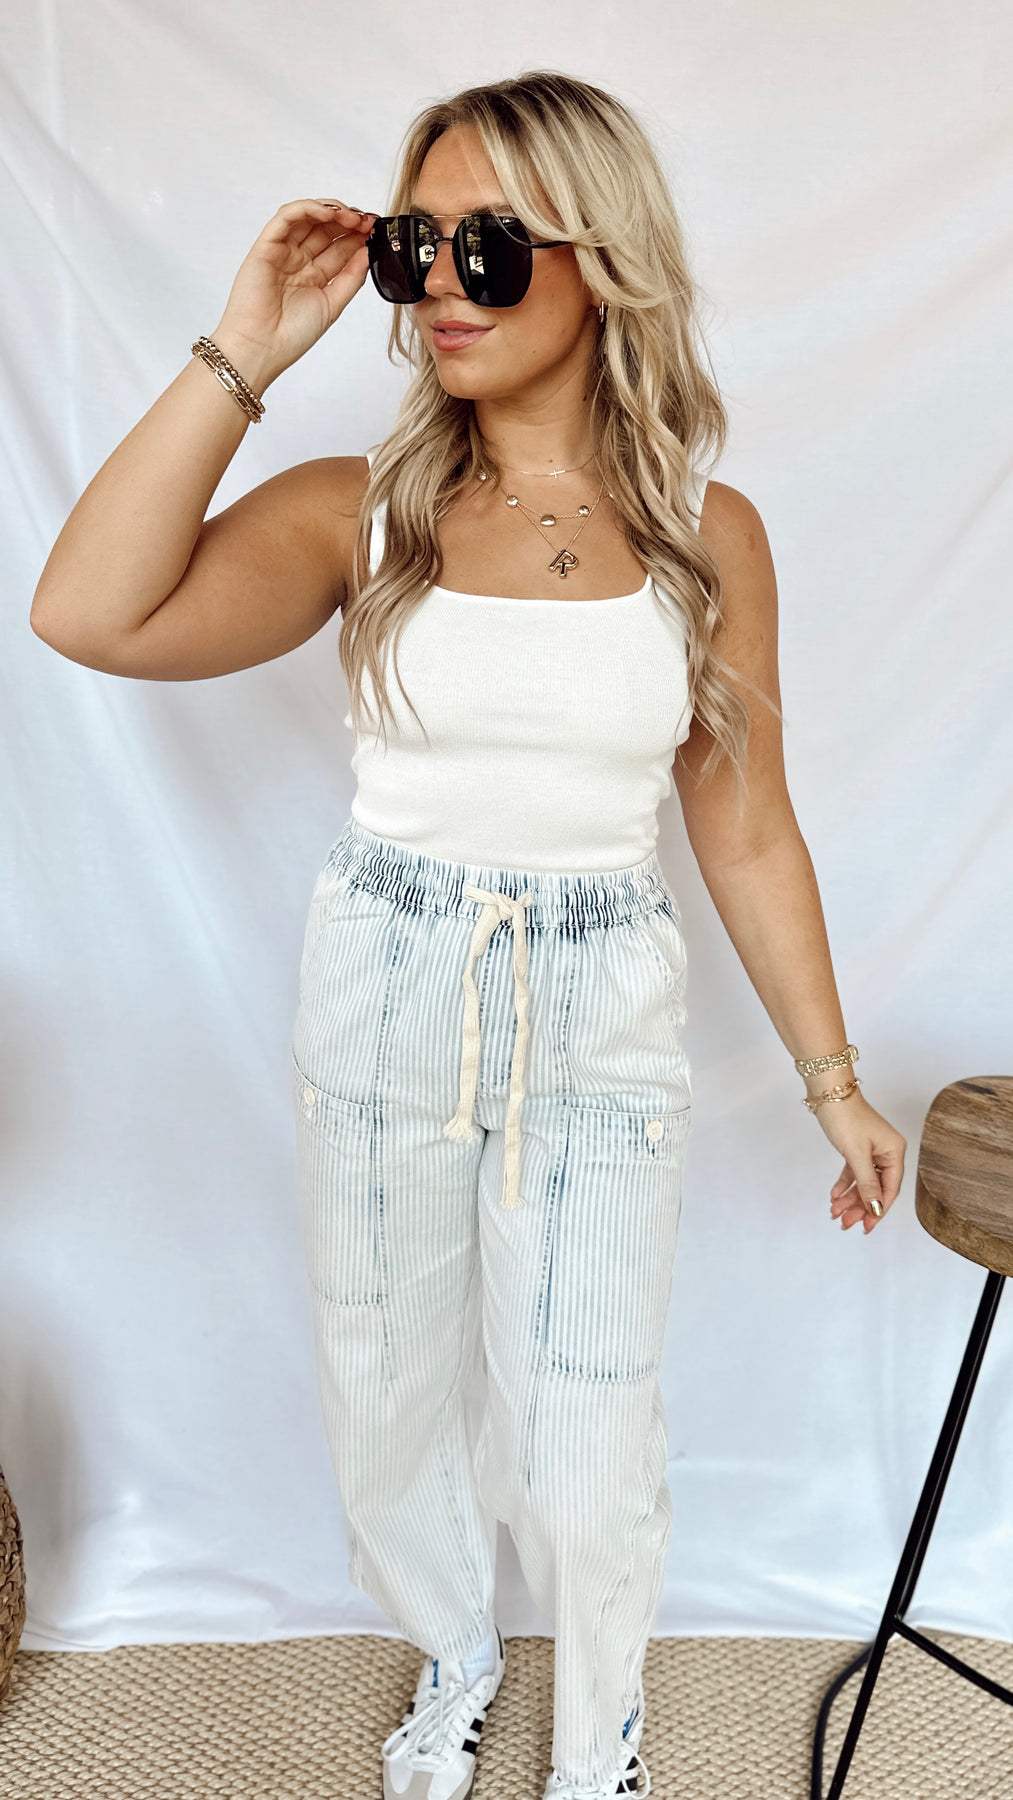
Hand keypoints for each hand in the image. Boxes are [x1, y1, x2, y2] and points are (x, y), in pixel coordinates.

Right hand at [209, 197, 378, 389]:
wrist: (263, 347)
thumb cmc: (292, 334)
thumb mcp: (333, 304)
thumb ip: (351, 277)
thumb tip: (369, 252)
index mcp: (314, 275)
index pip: (339, 247)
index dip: (358, 236)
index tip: (377, 231)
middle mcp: (299, 260)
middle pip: (326, 229)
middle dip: (349, 221)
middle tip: (368, 221)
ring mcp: (283, 251)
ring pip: (308, 218)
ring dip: (332, 211)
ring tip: (352, 217)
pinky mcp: (266, 245)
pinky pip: (286, 217)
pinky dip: (307, 209)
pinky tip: (327, 213)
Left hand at [818, 1092, 905, 1233]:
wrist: (828, 1093)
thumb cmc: (846, 1117)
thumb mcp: (856, 1154)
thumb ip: (867, 1183)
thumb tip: (876, 1208)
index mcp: (894, 1152)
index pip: (890, 1188)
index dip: (878, 1209)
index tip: (867, 1226)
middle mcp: (887, 1152)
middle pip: (876, 1188)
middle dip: (860, 1206)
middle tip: (846, 1223)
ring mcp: (872, 1150)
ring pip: (864, 1182)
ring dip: (850, 1198)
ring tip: (836, 1213)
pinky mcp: (858, 1148)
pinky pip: (854, 1172)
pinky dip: (845, 1184)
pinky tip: (835, 1196)